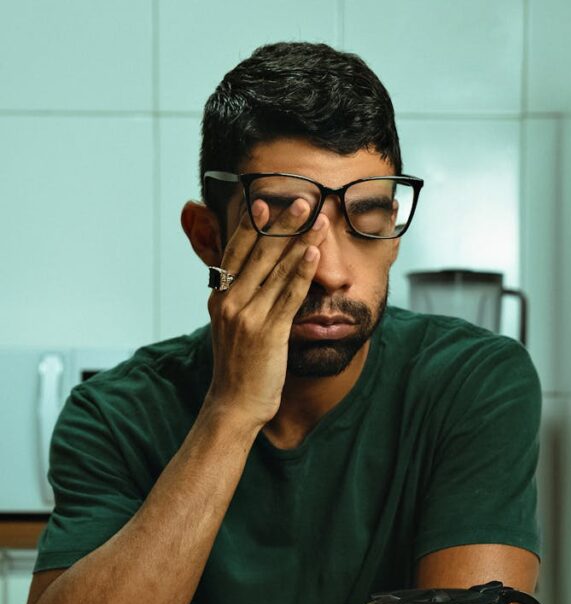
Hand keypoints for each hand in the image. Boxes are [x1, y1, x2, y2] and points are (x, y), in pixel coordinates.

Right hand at [205, 198, 327, 426]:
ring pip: (276, 269)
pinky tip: (314, 253)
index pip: (235, 252)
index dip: (250, 225)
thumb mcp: (230, 327)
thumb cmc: (237, 368)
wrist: (234, 405)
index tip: (265, 202)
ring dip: (300, 240)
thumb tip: (251, 278)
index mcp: (218, 297)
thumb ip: (239, 300)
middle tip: (302, 198)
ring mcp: (248, 316)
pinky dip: (302, 271)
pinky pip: (288, 295)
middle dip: (283, 224)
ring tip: (318, 218)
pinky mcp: (267, 332)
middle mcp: (229, 302)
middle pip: (258, 253)